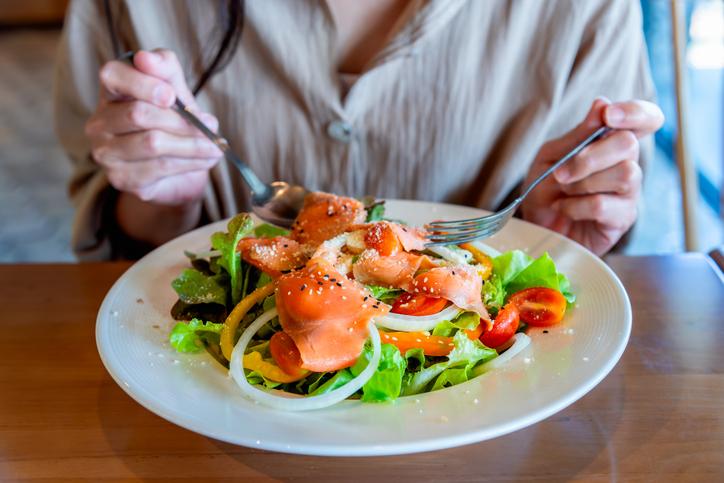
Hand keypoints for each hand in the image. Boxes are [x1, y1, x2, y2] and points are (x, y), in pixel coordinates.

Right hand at [85, 49, 221, 205]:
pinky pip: (160, 168)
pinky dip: (190, 162)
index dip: (142, 84)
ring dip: (192, 145)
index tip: (171, 96)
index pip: (113, 76)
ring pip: (153, 143)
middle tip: (211, 125)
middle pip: (139, 114)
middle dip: (181, 120)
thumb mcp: (175, 90)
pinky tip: (206, 159)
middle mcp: (99, 121)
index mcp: (110, 91)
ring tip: (215, 145)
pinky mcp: (121, 178)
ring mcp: (106, 153)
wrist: (177, 169)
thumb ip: (165, 69)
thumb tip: (146, 57)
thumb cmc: (173, 121)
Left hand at [521, 98, 663, 254]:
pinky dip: (575, 206)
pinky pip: (604, 205)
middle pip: (629, 144)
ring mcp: (629, 193)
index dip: (635, 112)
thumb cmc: (544, 190)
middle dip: (589, 157)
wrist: (536, 227)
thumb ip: (577, 136)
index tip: (609, 116)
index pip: (646, 119)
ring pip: (624, 174)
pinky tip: (565, 210)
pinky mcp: (623, 219)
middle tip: (560, 173)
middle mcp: (627, 164)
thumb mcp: (551, 157)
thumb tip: (602, 104)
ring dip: (582, 183)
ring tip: (563, 192)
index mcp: (611, 143)